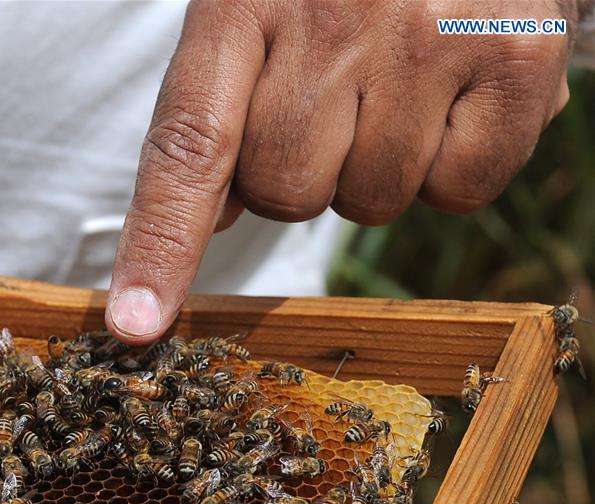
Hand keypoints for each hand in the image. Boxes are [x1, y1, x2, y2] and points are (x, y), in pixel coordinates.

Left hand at [105, 0, 574, 343]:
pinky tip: (452, 99)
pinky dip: (452, 168)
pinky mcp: (516, 58)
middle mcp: (333, 16)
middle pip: (283, 194)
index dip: (162, 243)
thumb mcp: (257, 15)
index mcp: (242, 0)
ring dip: (374, 169)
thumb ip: (221, 111)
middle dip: (299, 173)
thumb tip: (209, 219)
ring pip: (369, 201)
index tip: (138, 321)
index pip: (189, 147)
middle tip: (332, 103)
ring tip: (396, 89)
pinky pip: (460, 192)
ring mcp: (429, 36)